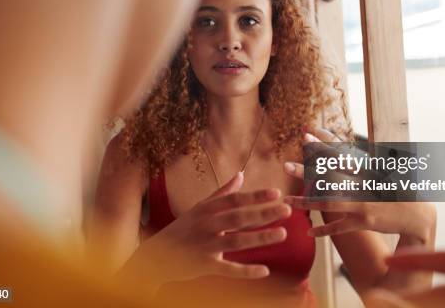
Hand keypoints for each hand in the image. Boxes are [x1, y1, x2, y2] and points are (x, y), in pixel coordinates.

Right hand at [122, 171, 290, 292]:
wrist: (156, 255)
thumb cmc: (182, 229)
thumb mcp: (199, 208)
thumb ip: (222, 193)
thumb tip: (241, 174)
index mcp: (207, 209)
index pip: (235, 200)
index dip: (256, 196)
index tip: (276, 192)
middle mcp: (207, 225)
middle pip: (239, 217)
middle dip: (264, 213)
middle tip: (287, 210)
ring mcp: (205, 246)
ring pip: (237, 241)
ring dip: (260, 237)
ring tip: (282, 234)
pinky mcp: (205, 266)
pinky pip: (228, 269)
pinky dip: (246, 271)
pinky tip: (264, 270)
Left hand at [283, 129, 435, 244]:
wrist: (418, 215)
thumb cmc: (397, 188)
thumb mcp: (382, 169)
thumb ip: (362, 158)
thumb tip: (344, 145)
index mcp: (367, 168)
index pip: (342, 151)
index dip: (324, 142)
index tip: (307, 132)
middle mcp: (363, 183)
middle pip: (329, 175)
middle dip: (306, 171)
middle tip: (285, 166)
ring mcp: (363, 203)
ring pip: (328, 202)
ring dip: (306, 202)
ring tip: (286, 201)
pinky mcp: (364, 221)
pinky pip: (340, 226)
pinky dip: (324, 229)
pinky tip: (309, 232)